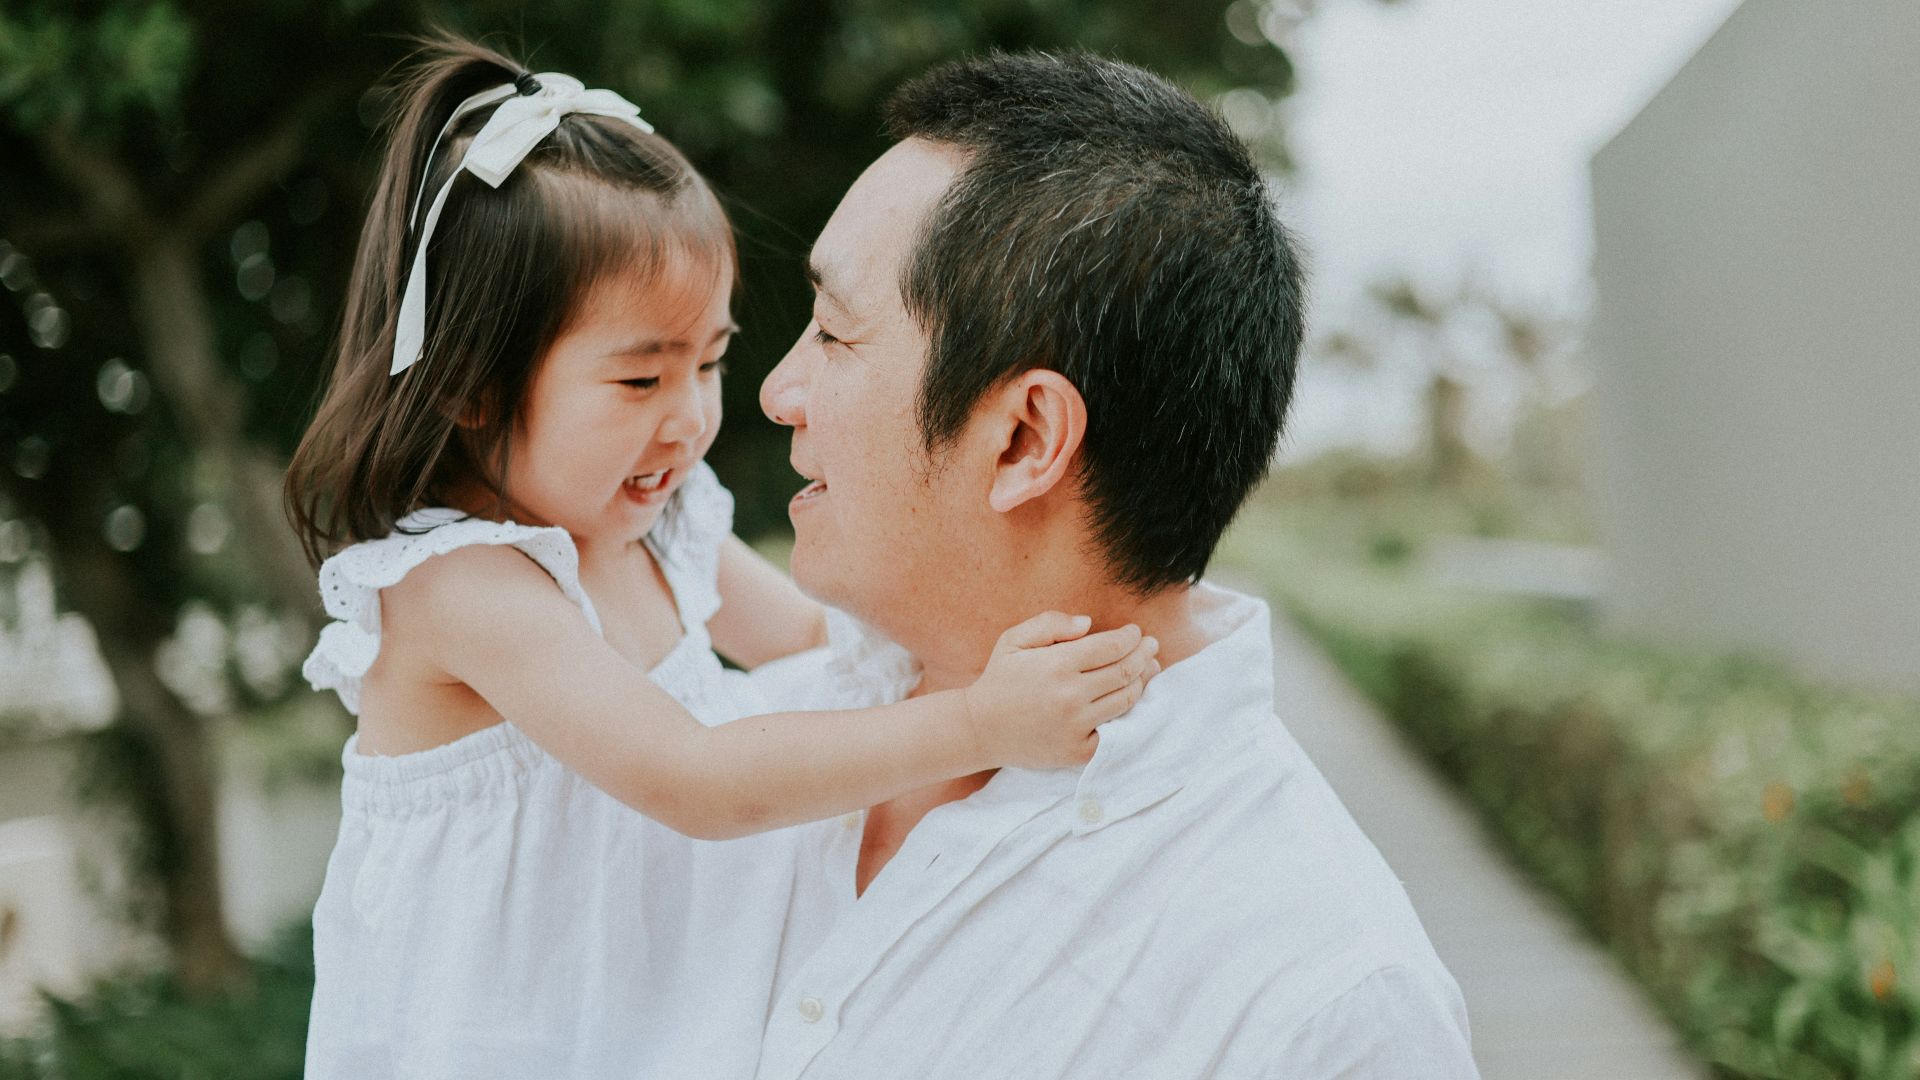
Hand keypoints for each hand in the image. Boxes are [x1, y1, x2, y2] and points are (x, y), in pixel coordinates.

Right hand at [960, 612, 1160, 769]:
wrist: (980, 729)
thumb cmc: (1000, 679)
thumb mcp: (1014, 640)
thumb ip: (1051, 623)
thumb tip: (1089, 623)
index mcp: (1056, 665)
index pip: (1111, 647)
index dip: (1130, 637)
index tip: (1136, 632)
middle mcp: (1070, 696)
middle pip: (1124, 672)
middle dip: (1143, 655)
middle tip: (1152, 646)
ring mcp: (1076, 726)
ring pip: (1125, 700)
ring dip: (1143, 682)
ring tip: (1149, 668)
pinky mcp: (1078, 751)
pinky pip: (1116, 731)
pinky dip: (1129, 714)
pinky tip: (1133, 699)